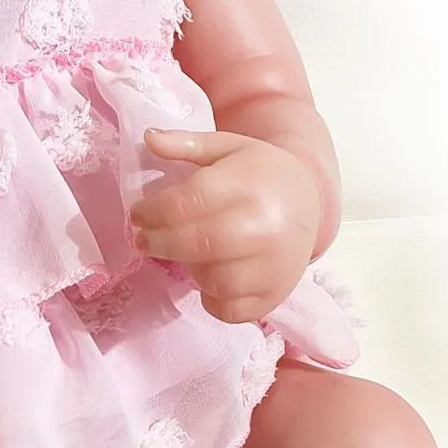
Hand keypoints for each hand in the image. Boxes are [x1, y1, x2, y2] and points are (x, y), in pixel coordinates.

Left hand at [128, 130, 321, 323]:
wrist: (310, 201)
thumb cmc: (260, 173)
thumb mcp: (226, 148)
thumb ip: (186, 143)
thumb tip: (148, 137)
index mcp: (248, 185)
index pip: (185, 204)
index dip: (151, 212)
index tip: (137, 214)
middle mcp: (264, 228)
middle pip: (195, 243)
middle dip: (159, 242)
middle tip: (143, 239)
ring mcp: (272, 266)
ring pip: (210, 279)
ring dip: (189, 268)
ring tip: (188, 252)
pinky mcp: (274, 296)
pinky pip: (228, 309)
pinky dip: (212, 297)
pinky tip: (212, 275)